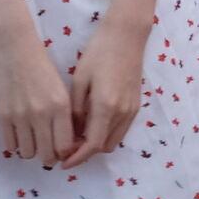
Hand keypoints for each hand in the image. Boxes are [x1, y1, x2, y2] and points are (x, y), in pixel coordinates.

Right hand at [0, 26, 81, 165]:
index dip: (66, 154)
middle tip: (47, 149)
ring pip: (28, 153)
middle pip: (47, 156)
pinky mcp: (2, 115)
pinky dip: (16, 144)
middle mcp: (41, 114)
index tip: (63, 150)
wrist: (14, 48)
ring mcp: (20, 116)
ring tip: (32, 139)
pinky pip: (10, 146)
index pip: (66, 147)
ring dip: (32, 150)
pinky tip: (19, 133)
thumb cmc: (42, 67)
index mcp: (60, 106)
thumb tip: (68, 146)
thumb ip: (66, 117)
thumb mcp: (62, 90)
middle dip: (49, 157)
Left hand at [54, 17, 148, 167]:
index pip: (91, 145)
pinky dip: (106, 133)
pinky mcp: (136, 105)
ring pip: (113, 140)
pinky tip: (93, 123)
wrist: (127, 35)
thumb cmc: (99, 52)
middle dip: (85, 152)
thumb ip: (76, 110)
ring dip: (97, 143)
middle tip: (67, 146)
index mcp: (106, 106)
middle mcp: (122, 113)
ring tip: (78, 135)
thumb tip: (73, 132)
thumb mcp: (80, 80)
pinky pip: (121, 130)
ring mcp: (132, 110)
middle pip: (103, 147)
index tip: (62, 162)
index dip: (77, 158)